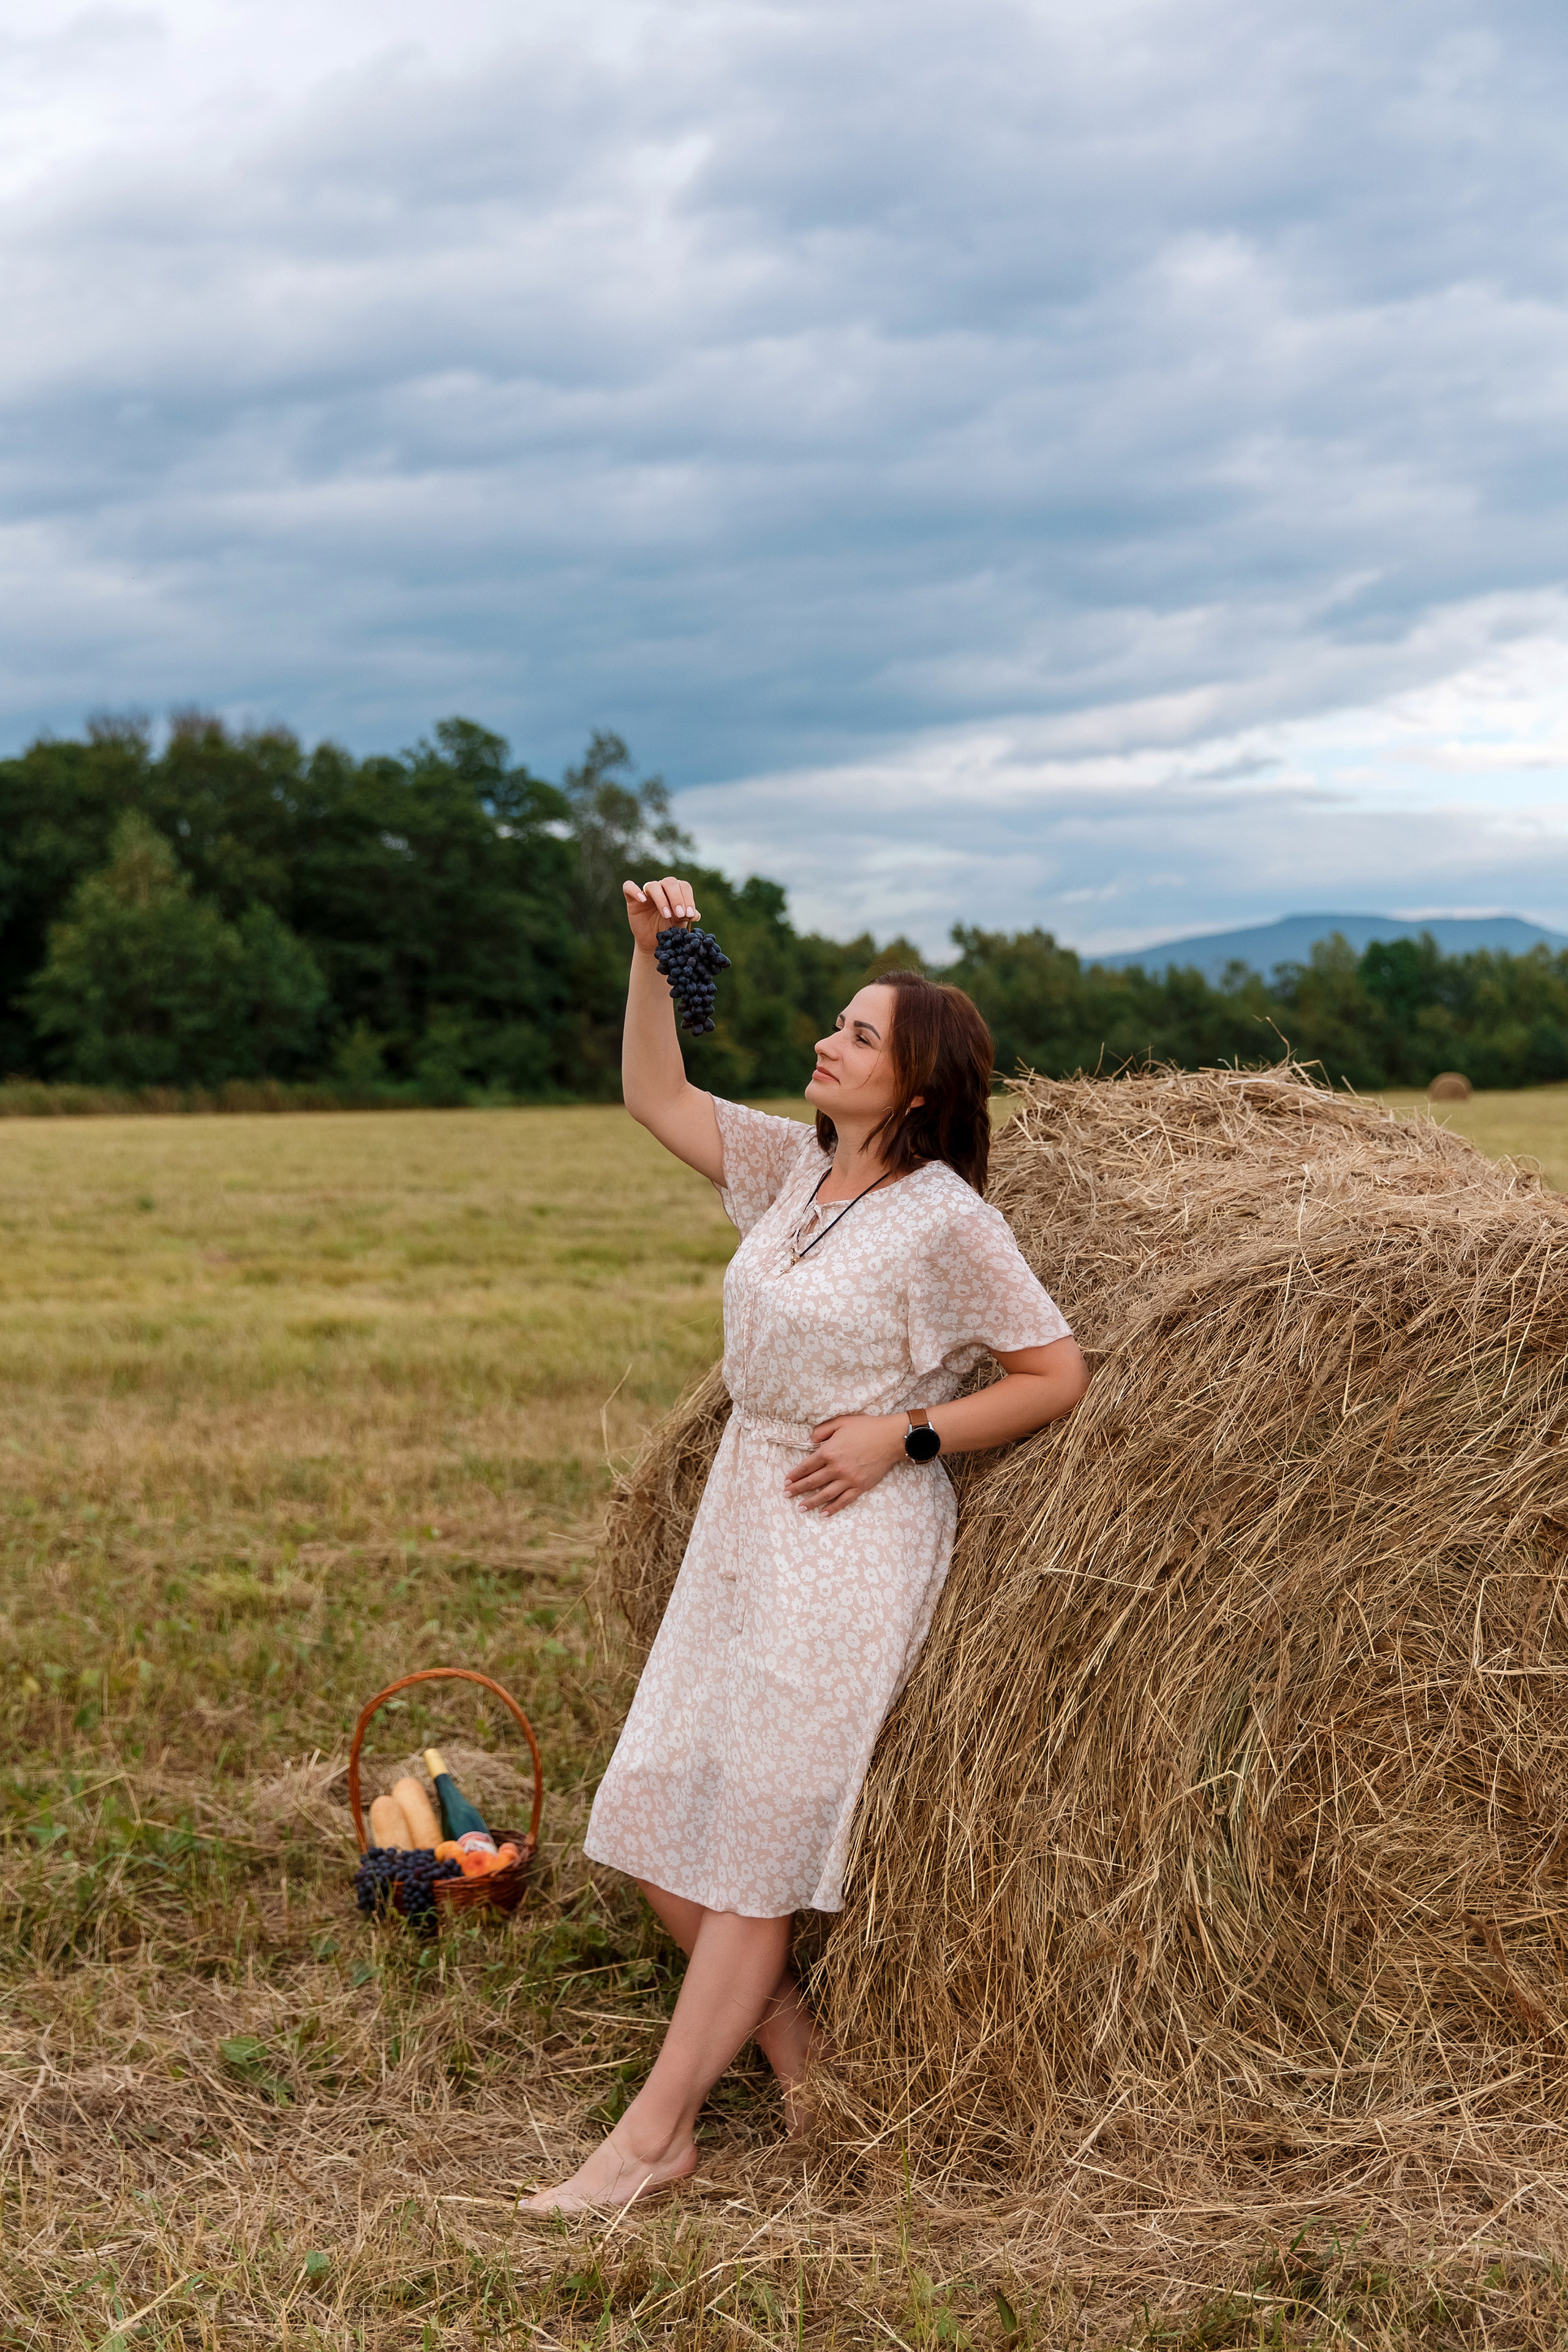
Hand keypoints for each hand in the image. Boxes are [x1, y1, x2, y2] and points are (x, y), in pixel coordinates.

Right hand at [624, 876, 699, 954]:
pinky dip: (634, 890)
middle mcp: (662, 887)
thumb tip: (696, 914)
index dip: (688, 899)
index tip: (690, 914)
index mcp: (676, 890)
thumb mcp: (679, 924)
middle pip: (670, 882)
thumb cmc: (668, 929)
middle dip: (677, 898)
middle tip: (680, 914)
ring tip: (666, 915)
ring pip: (653, 886)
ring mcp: (646, 892)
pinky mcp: (632, 898)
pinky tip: (642, 900)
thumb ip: (687, 917)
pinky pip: (629, 887)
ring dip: (661, 899)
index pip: (684, 886)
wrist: (652, 941)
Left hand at [784, 1414, 906, 1516]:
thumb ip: (822, 1430)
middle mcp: (836, 1468)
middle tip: (786, 1495)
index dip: (795, 1475)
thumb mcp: (841, 1422)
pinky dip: (832, 1508)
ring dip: (810, 1502)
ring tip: (800, 1508)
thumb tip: (810, 1440)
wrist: (890, 1438)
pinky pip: (843, 1500)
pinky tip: (823, 1513)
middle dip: (797, 1489)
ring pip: (825, 1494)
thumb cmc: (866, 1427)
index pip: (806, 1467)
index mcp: (829, 1452)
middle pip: (812, 1482)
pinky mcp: (859, 1486)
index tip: (786, 1481)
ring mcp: (848, 1479)